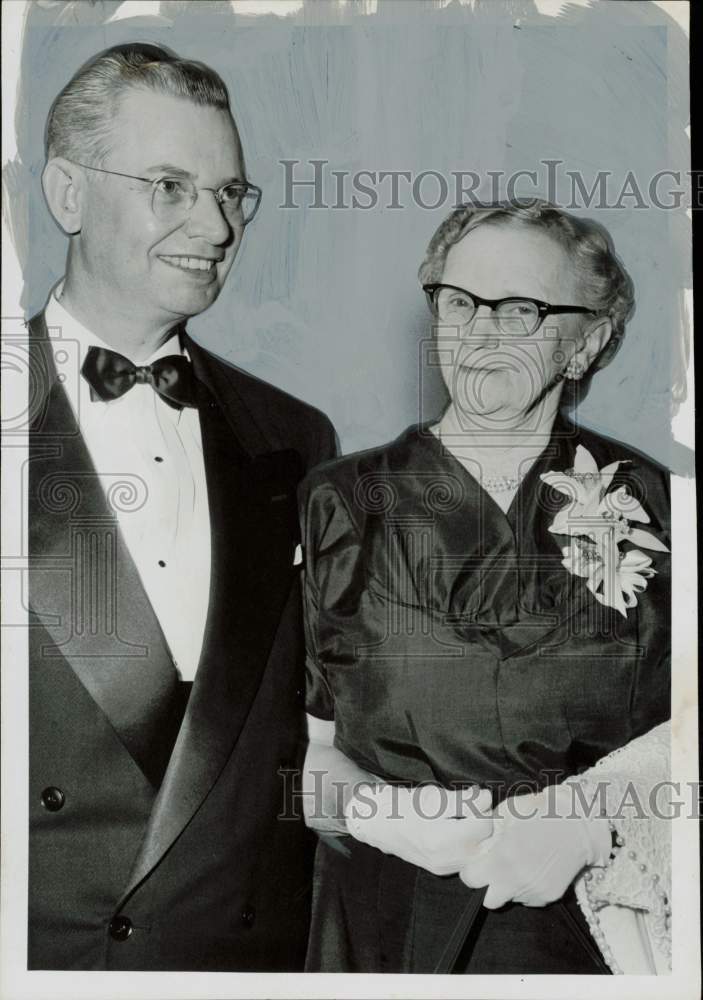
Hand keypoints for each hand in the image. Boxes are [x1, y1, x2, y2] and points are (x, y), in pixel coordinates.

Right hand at [344, 783, 492, 875]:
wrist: (377, 824)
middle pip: (485, 841)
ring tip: (468, 816)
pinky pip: (468, 858)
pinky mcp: (442, 871)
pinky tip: (461, 830)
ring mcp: (443, 869)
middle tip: (474, 803)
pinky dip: (471, 843)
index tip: (476, 792)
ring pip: (480, 852)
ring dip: (480, 833)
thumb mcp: (431, 797)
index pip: (483, 825)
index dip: (483, 805)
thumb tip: (487, 797)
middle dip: (484, 820)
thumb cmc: (402, 805)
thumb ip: (462, 800)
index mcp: (439, 840)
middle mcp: (444, 861)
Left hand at [459, 783, 611, 908]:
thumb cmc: (541, 812)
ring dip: (509, 887)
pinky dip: (527, 888)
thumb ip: (488, 831)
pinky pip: (530, 899)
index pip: (471, 879)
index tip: (477, 864)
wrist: (578, 824)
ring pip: (511, 899)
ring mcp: (534, 891)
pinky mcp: (550, 896)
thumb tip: (477, 842)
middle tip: (494, 870)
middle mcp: (517, 880)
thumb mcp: (507, 812)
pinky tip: (534, 868)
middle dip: (488, 887)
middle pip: (489, 900)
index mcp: (502, 858)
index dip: (471, 871)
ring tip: (519, 864)